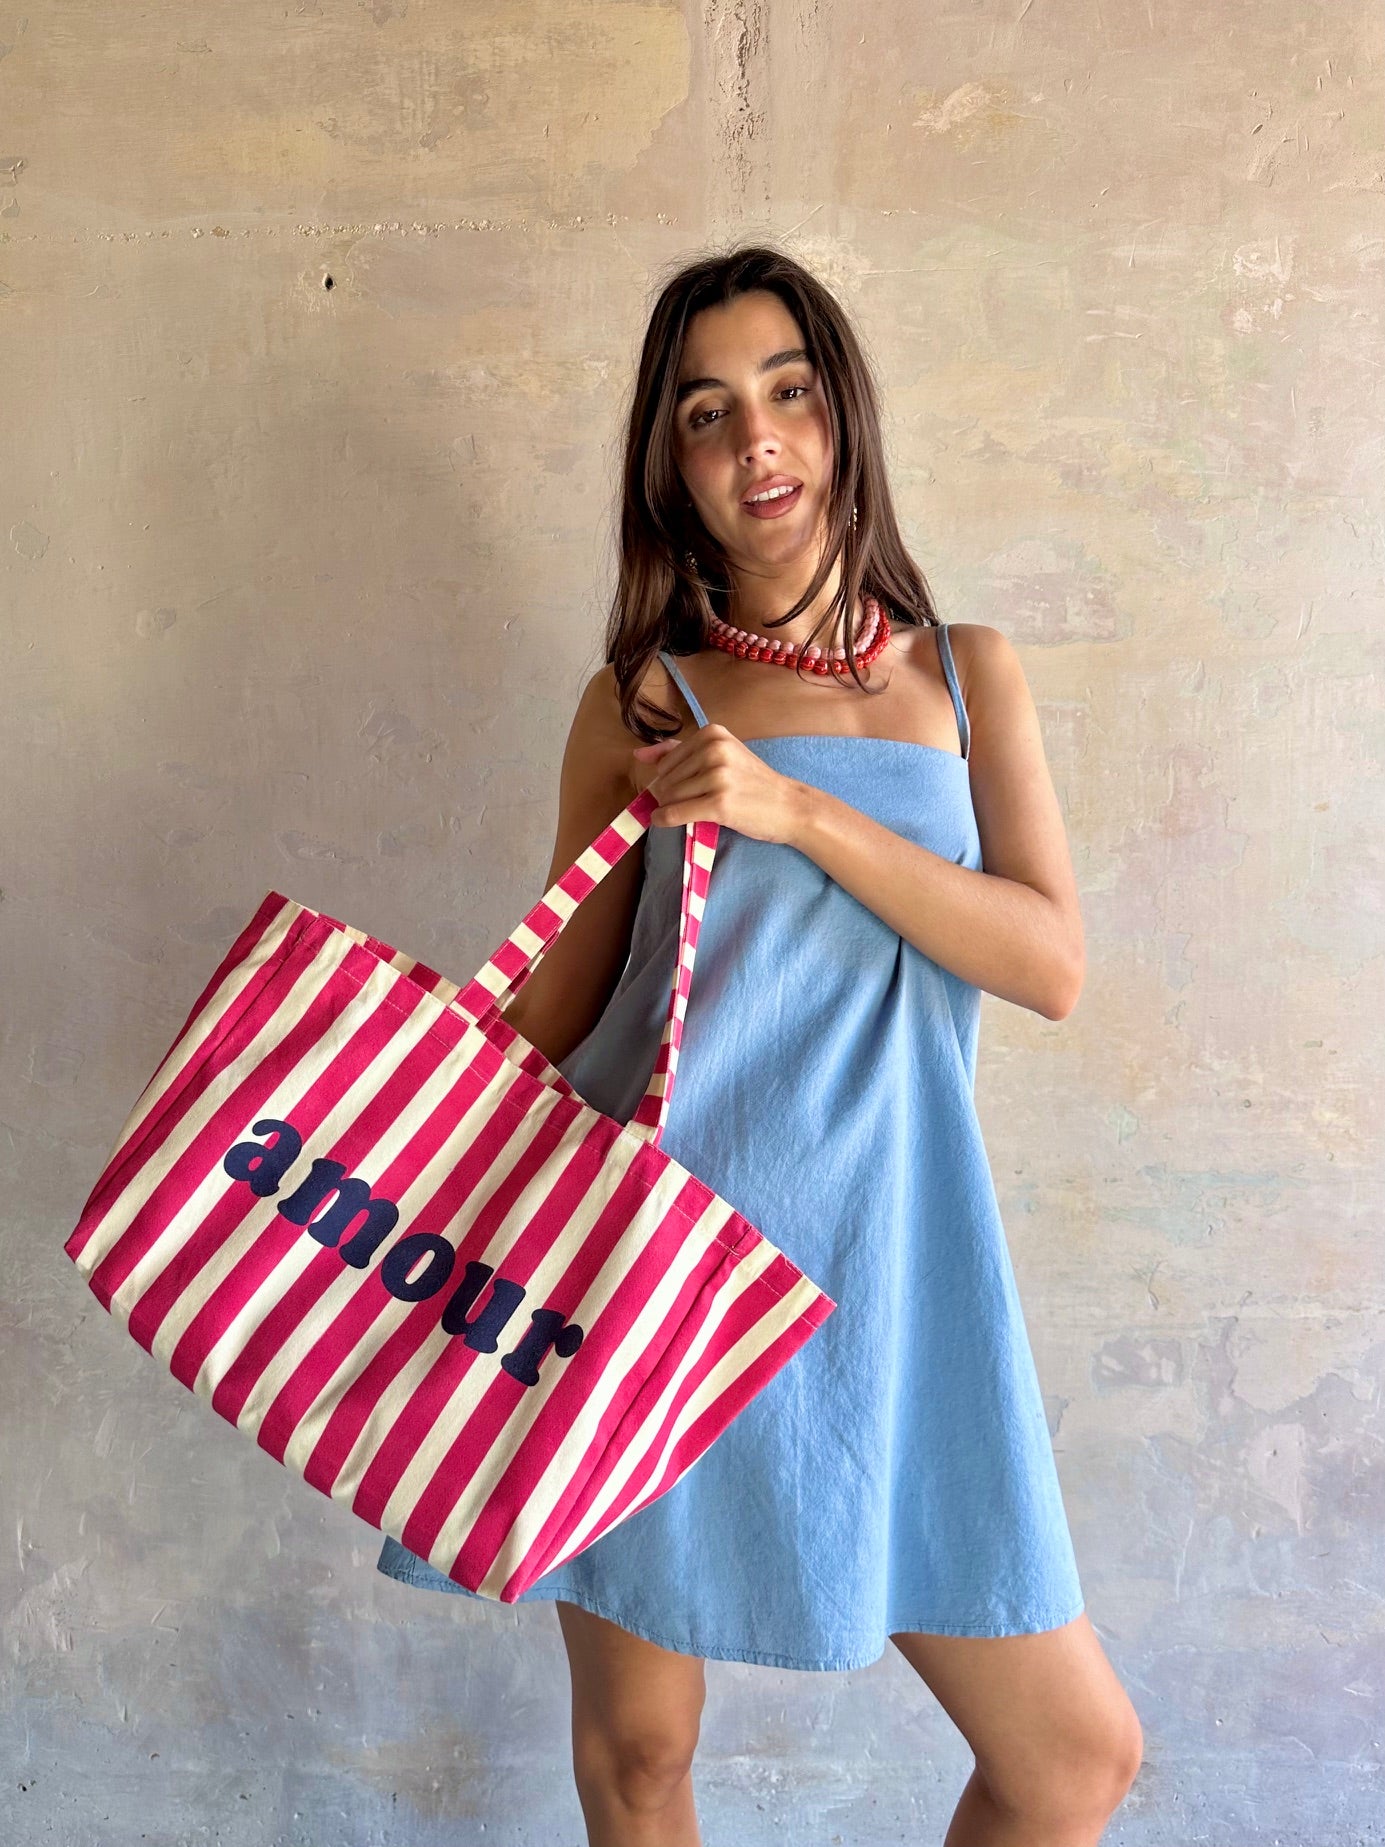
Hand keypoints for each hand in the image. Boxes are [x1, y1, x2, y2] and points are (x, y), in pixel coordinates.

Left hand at [631, 723, 806, 846]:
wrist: (788, 806)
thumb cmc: (753, 782)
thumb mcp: (721, 755)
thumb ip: (679, 751)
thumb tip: (639, 754)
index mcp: (713, 734)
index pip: (666, 761)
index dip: (670, 779)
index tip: (690, 788)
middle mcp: (714, 750)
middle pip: (665, 779)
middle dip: (670, 795)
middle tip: (695, 802)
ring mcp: (717, 777)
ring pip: (669, 797)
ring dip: (672, 809)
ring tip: (696, 810)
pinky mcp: (719, 803)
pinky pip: (675, 813)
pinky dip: (665, 820)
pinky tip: (667, 821)